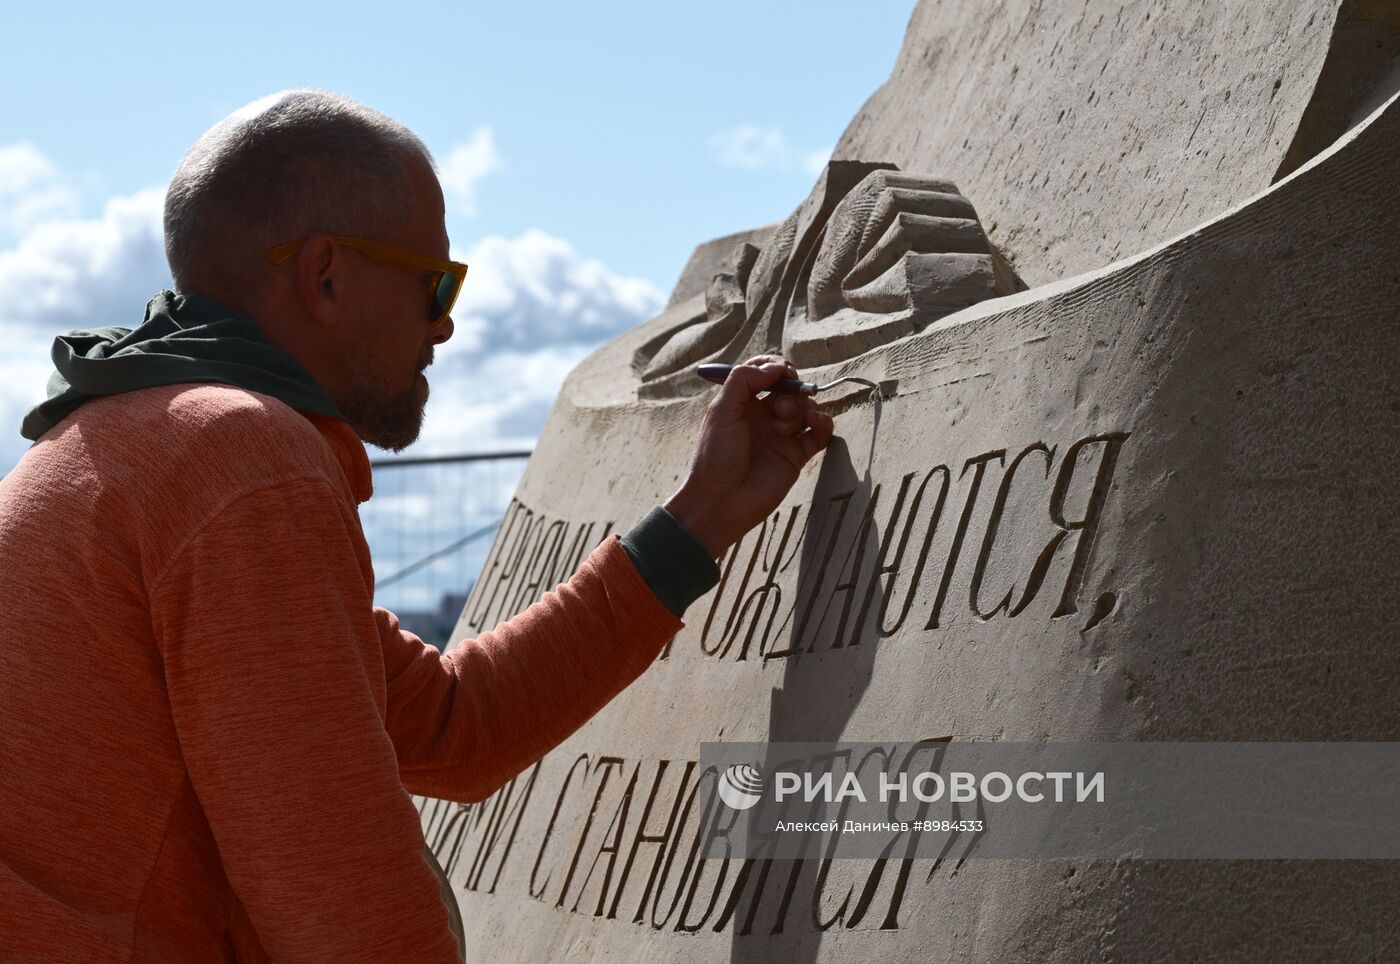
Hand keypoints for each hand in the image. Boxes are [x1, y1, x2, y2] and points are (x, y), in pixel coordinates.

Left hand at [664, 354, 834, 558]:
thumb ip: (744, 380)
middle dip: (790, 389)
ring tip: (781, 428)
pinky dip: (822, 422)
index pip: (765, 372)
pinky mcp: (797, 454)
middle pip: (789, 386)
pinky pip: (820, 431)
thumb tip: (775, 368)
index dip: (775, 367)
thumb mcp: (721, 411)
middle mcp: (763, 415)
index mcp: (743, 402)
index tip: (779, 373)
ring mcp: (782, 434)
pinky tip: (814, 422)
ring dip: (798, 408)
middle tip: (779, 407)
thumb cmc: (715, 456)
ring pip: (805, 406)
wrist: (722, 501)